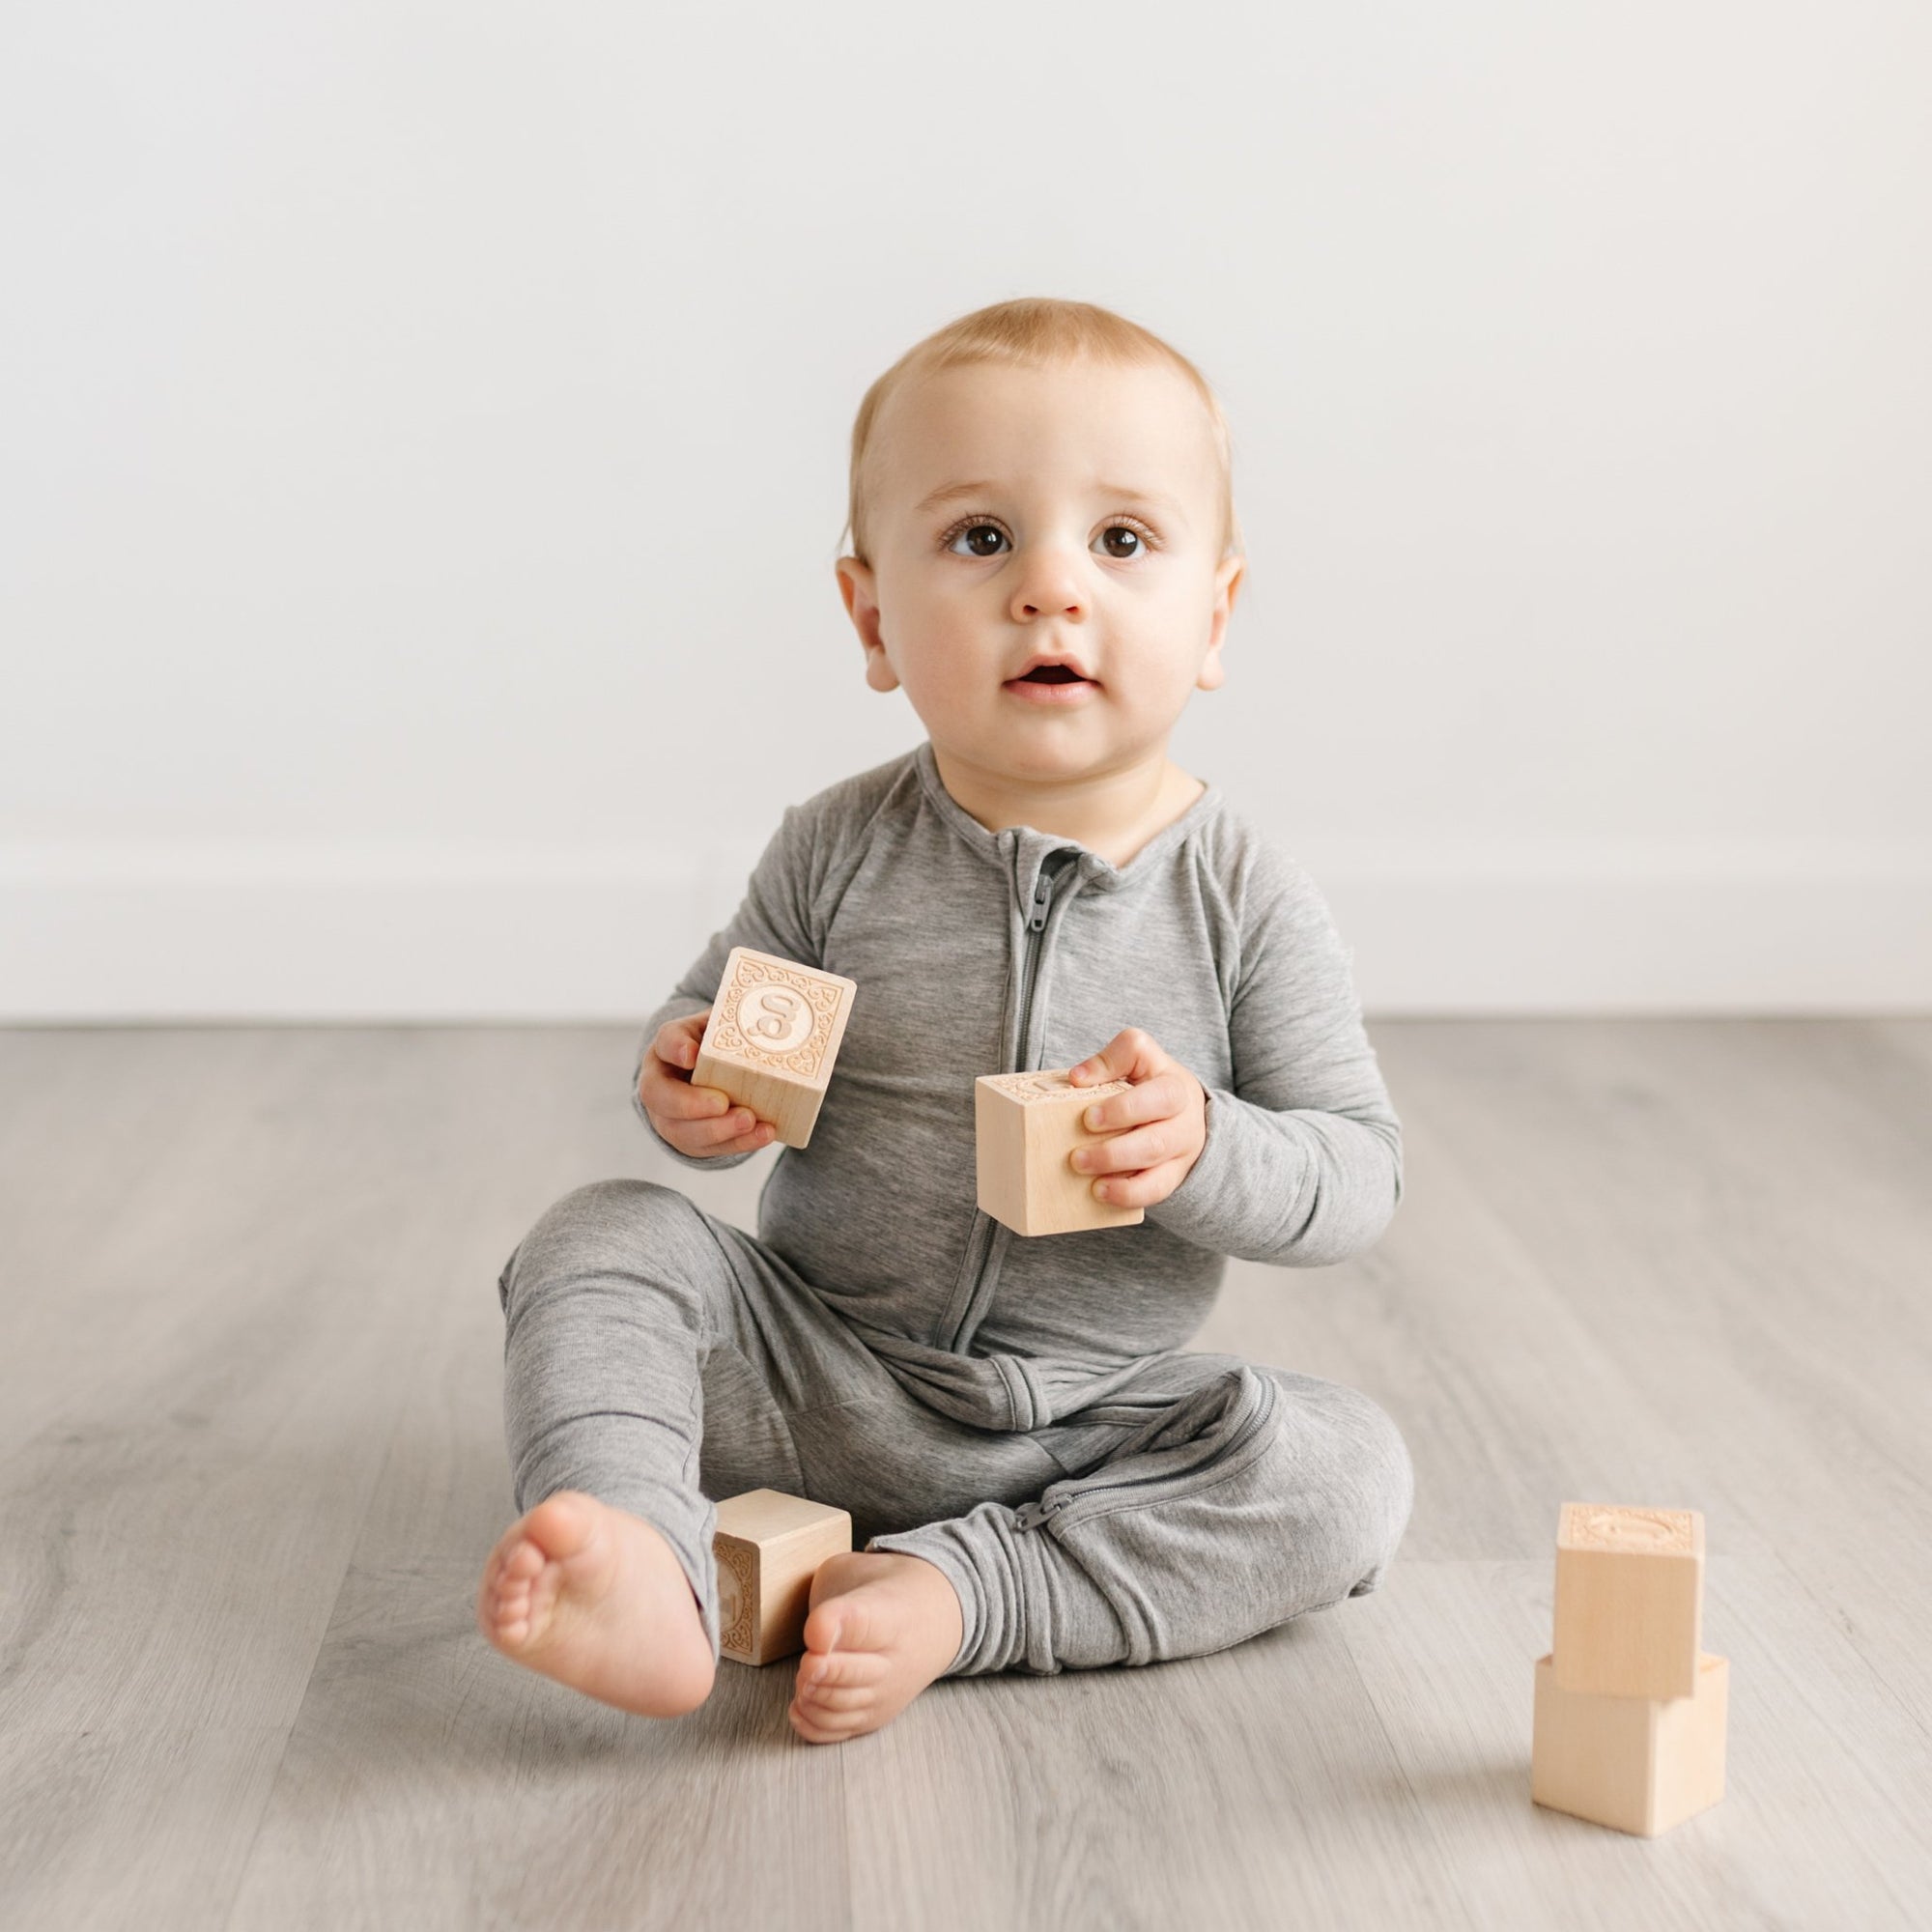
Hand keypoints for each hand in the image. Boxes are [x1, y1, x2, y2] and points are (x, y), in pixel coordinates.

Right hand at [639, 1010, 777, 1157]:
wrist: (717, 1076)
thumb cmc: (720, 1047)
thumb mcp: (723, 1028)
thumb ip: (734, 1024)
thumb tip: (764, 1025)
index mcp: (668, 1048)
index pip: (665, 1042)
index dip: (675, 1048)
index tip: (691, 1055)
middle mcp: (660, 1083)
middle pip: (659, 1096)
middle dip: (691, 1104)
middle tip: (722, 1103)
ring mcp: (669, 1117)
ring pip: (680, 1131)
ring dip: (717, 1130)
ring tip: (750, 1122)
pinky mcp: (690, 1140)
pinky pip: (707, 1149)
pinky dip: (736, 1143)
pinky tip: (761, 1135)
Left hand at [1065, 1028, 1208, 1209]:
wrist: (1186, 1113)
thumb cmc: (1152, 1084)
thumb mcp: (1139, 1060)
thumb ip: (1111, 1060)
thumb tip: (1077, 1078)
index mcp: (1175, 1086)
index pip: (1157, 1091)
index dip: (1123, 1108)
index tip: (1086, 1112)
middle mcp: (1184, 1120)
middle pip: (1156, 1140)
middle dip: (1113, 1151)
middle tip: (1076, 1155)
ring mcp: (1182, 1151)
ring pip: (1156, 1168)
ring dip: (1117, 1175)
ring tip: (1084, 1173)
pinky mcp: (1174, 1175)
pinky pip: (1156, 1190)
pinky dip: (1127, 1194)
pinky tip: (1100, 1192)